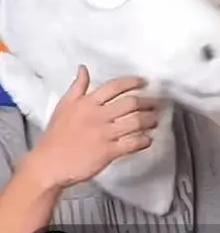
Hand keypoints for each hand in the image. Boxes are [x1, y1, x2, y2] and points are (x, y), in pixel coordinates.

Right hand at [31, 66, 159, 189]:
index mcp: (87, 103)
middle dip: (148, 102)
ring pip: (135, 122)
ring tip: (155, 121)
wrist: (49, 163)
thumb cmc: (55, 136)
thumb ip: (77, 87)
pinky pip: (132, 143)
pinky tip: (148, 139)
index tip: (144, 82)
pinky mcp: (108, 152)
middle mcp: (98, 116)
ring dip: (149, 120)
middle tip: (157, 104)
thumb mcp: (64, 105)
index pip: (114, 87)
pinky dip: (144, 141)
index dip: (132, 82)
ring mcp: (104, 134)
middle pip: (130, 103)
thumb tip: (83, 69)